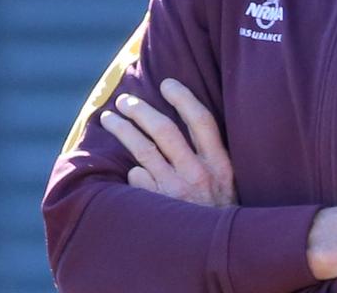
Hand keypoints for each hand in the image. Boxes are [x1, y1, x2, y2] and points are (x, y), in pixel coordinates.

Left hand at [100, 78, 236, 206]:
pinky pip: (137, 179)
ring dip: (122, 130)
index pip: (201, 120)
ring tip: (109, 119)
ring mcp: (175, 191)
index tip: (167, 82)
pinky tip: (130, 171)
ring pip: (142, 150)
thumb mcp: (227, 183)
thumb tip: (183, 128)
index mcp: (221, 164)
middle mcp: (199, 174)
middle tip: (125, 101)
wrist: (220, 253)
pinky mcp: (157, 207)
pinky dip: (133, 173)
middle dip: (141, 110)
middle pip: (164, 130)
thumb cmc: (222, 213)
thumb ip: (210, 158)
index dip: (183, 97)